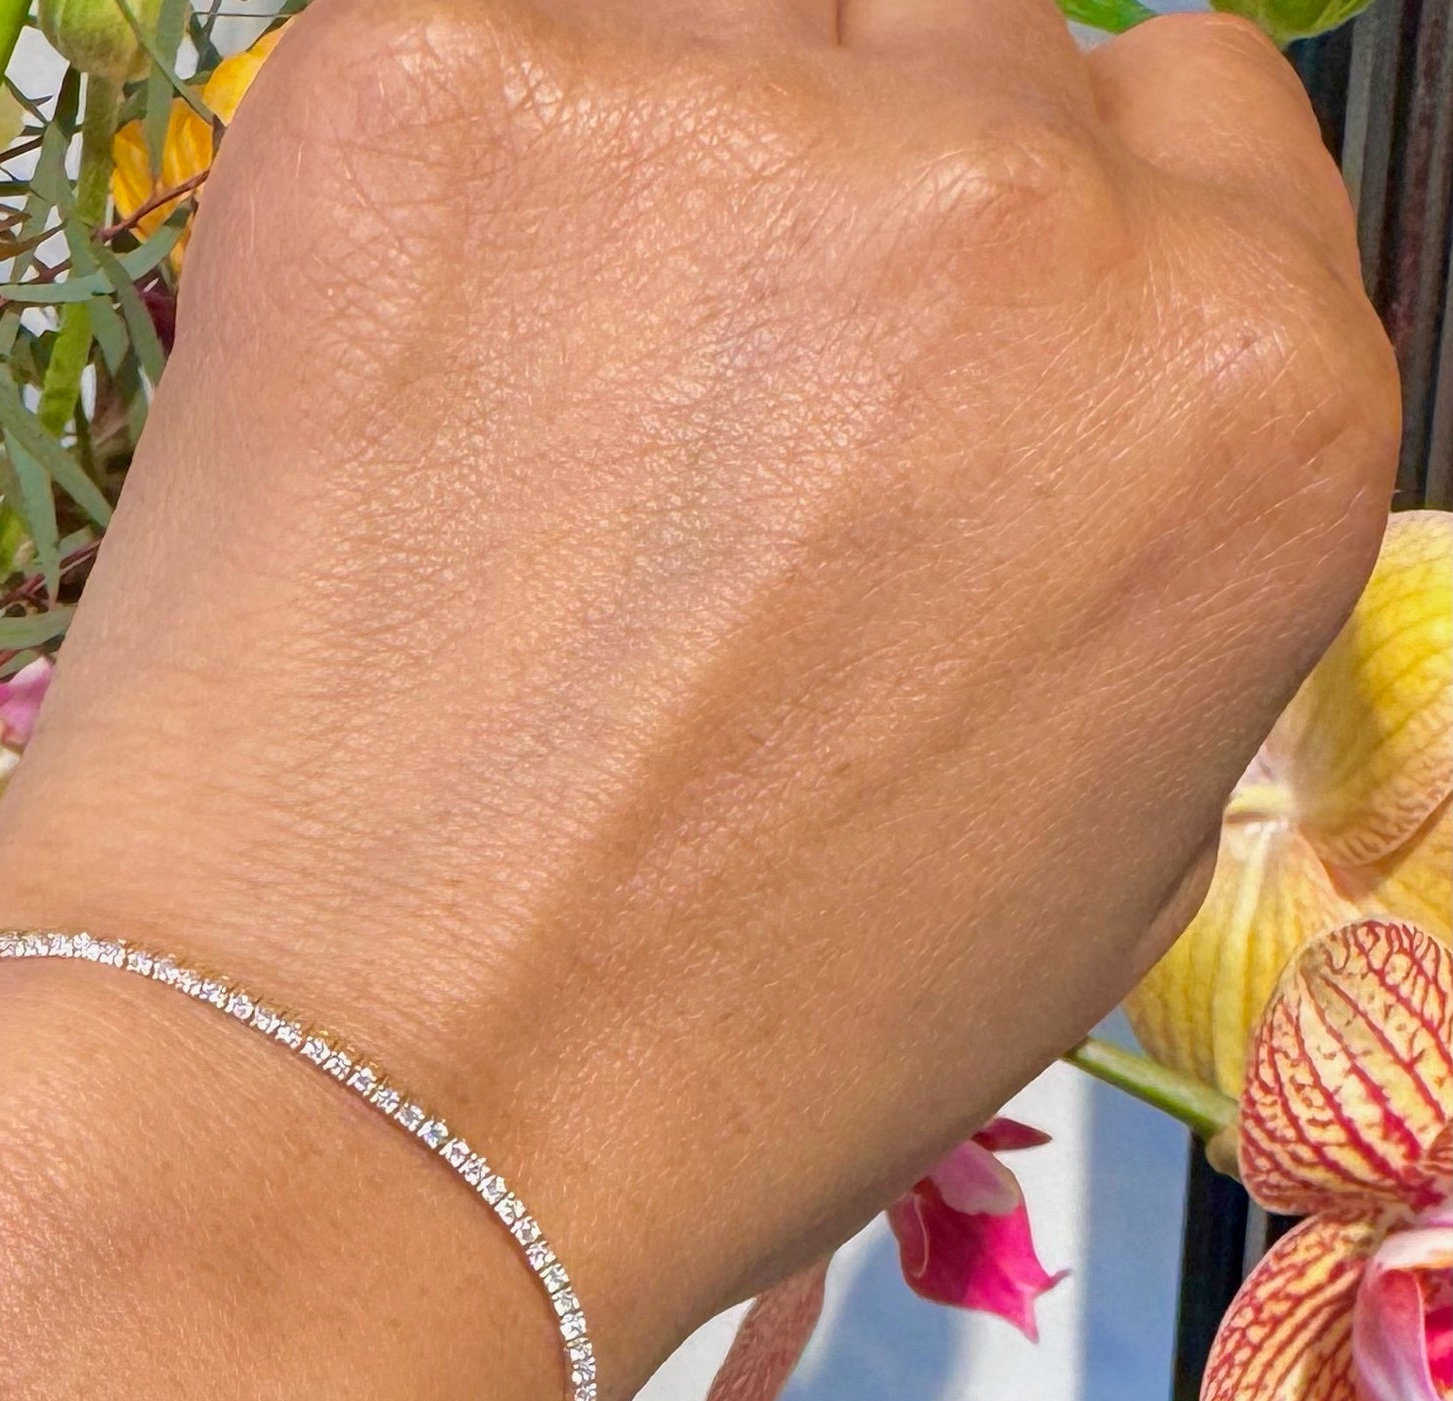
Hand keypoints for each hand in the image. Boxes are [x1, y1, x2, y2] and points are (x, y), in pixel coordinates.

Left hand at [0, 0, 1397, 1397]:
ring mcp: (720, 123)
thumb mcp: (1077, 849)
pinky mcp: (429, 93)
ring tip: (533, 433)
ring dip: (663, 182)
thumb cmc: (721, 1044)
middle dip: (855, 227)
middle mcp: (1024, 211)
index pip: (1198, 124)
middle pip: (967, 54)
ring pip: (731, 16)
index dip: (1046, 248)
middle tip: (692, 441)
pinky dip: (446, 196)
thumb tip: (1066, 405)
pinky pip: (484, 51)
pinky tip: (395, 421)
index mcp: (1239, 397)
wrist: (362, 1093)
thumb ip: (1133, 551)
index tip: (916, 360)